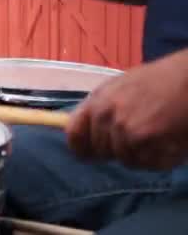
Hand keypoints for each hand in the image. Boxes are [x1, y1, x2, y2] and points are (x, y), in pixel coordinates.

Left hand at [66, 50, 187, 169]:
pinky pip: (144, 163)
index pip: (74, 134)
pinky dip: (158, 160)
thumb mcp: (122, 86)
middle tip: (141, 140)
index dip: (80, 149)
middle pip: (101, 151)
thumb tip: (83, 131)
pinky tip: (169, 144)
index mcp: (97, 100)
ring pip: (124, 159)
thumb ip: (102, 107)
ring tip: (158, 138)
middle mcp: (104, 113)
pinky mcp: (141, 138)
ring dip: (141, 155)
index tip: (88, 156)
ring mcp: (121, 126)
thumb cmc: (161, 80)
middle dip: (118, 151)